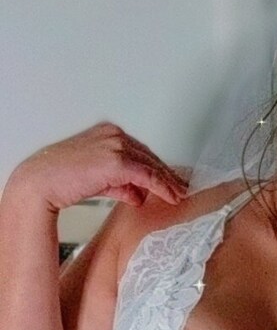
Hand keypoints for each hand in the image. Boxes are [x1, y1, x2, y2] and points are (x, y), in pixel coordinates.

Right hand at [5, 121, 188, 212]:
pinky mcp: (117, 162)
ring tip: (179, 195)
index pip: (140, 151)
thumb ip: (120, 185)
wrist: (42, 181)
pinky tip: (171, 196)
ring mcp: (116, 146)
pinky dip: (162, 187)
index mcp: (108, 133)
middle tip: (181, 188)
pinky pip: (147, 175)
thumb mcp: (98, 180)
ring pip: (152, 165)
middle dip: (167, 175)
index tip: (170, 180)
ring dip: (168, 182)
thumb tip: (138, 195)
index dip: (157, 168)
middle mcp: (114, 135)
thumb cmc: (61, 179)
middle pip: (150, 157)